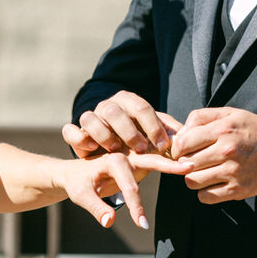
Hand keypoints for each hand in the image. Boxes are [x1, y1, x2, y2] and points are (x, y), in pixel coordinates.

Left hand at [57, 151, 191, 228]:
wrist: (77, 172)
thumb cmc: (79, 184)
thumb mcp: (82, 196)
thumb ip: (97, 208)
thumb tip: (110, 222)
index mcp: (111, 161)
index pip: (129, 186)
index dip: (136, 206)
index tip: (143, 224)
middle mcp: (125, 153)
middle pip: (151, 161)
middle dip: (169, 166)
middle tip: (189, 169)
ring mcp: (134, 154)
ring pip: (158, 155)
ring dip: (175, 159)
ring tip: (195, 162)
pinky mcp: (140, 157)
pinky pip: (158, 157)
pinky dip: (172, 159)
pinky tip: (188, 163)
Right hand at [64, 91, 180, 158]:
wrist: (109, 154)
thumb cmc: (137, 143)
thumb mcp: (154, 137)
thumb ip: (168, 133)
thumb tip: (187, 136)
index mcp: (129, 103)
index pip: (142, 107)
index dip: (153, 126)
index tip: (164, 145)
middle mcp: (108, 107)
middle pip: (114, 111)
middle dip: (129, 130)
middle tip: (141, 149)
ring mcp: (90, 119)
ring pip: (89, 117)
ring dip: (103, 134)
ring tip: (115, 150)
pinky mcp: (75, 134)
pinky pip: (70, 132)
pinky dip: (78, 138)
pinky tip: (91, 149)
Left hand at [170, 107, 256, 203]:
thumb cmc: (252, 131)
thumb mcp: (230, 114)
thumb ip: (202, 117)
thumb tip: (180, 133)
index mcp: (223, 130)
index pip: (183, 143)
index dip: (177, 148)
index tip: (182, 151)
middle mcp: (227, 151)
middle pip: (186, 163)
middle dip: (185, 163)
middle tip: (194, 161)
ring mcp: (232, 172)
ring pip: (192, 181)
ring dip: (194, 178)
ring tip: (203, 172)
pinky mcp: (237, 190)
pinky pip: (206, 196)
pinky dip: (205, 192)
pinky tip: (212, 183)